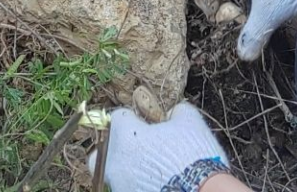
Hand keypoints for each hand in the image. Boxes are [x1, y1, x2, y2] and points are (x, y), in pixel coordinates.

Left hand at [91, 103, 229, 191]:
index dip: (134, 119)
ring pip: (114, 174)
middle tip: (136, 149)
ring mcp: (120, 186)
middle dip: (113, 148)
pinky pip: (127, 188)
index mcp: (125, 136)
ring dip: (128, 169)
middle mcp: (115, 162)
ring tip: (150, 170)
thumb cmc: (194, 156)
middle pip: (101, 151)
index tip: (148, 124)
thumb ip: (174, 112)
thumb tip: (170, 115)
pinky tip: (157, 185)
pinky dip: (137, 185)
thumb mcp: (189, 122)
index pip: (118, 118)